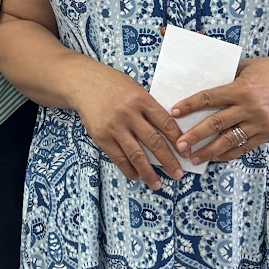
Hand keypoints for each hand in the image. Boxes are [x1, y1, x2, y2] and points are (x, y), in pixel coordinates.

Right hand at [74, 71, 187, 189]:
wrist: (83, 83)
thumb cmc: (113, 85)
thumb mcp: (135, 89)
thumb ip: (149, 108)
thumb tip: (167, 132)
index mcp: (142, 100)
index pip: (166, 123)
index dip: (178, 140)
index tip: (186, 153)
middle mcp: (129, 114)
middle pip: (154, 141)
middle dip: (168, 161)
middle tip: (178, 174)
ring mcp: (114, 127)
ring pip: (136, 155)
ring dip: (149, 173)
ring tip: (157, 184)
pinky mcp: (101, 137)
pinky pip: (118, 158)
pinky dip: (128, 169)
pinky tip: (136, 176)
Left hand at [170, 57, 268, 164]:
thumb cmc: (267, 70)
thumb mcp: (244, 67)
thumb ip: (225, 77)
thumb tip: (199, 83)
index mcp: (241, 88)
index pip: (209, 98)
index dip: (190, 106)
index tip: (173, 112)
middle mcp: (249, 107)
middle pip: (216, 124)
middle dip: (195, 136)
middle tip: (179, 145)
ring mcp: (259, 122)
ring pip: (229, 140)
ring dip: (209, 151)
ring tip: (193, 158)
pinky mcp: (267, 133)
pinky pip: (244, 147)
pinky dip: (228, 154)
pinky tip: (214, 158)